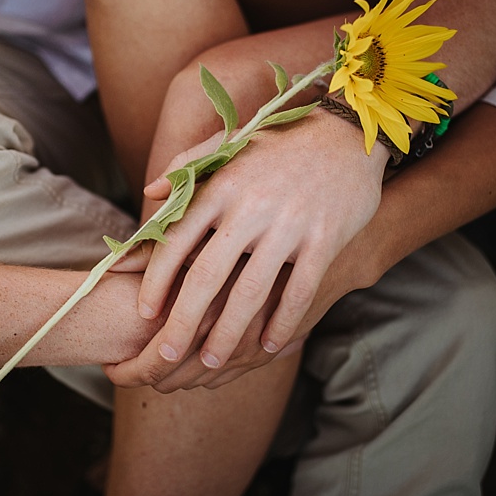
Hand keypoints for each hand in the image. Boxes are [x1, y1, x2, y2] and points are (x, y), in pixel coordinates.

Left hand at [111, 109, 385, 390]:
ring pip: (251, 292)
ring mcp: (289, 225)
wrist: (350, 133)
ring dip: (228, 334)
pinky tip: (270, 346)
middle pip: (206, 276)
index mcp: (222, 186)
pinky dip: (283, 323)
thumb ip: (188, 165)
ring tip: (212, 361)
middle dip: (183, 322)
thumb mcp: (232, 142)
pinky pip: (298, 291)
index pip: (176, 241)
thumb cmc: (284, 142)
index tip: (145, 312)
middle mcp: (250, 207)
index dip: (156, 281)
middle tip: (167, 356)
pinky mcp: (325, 239)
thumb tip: (149, 193)